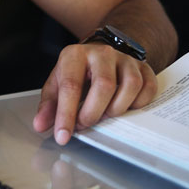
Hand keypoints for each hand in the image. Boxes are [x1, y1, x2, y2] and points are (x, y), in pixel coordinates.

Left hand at [32, 42, 156, 144]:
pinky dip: (139, 104)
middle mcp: (101, 53)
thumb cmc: (77, 72)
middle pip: (104, 86)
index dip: (66, 114)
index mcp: (75, 55)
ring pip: (130, 86)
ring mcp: (125, 59)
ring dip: (117, 109)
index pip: (70, 86)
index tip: (63, 136)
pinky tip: (126, 108)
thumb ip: (48, 105)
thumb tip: (40, 125)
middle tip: (85, 125)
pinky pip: (148, 88)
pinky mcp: (143, 67)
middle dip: (93, 113)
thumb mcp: (57, 83)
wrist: (100, 53)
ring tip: (105, 115)